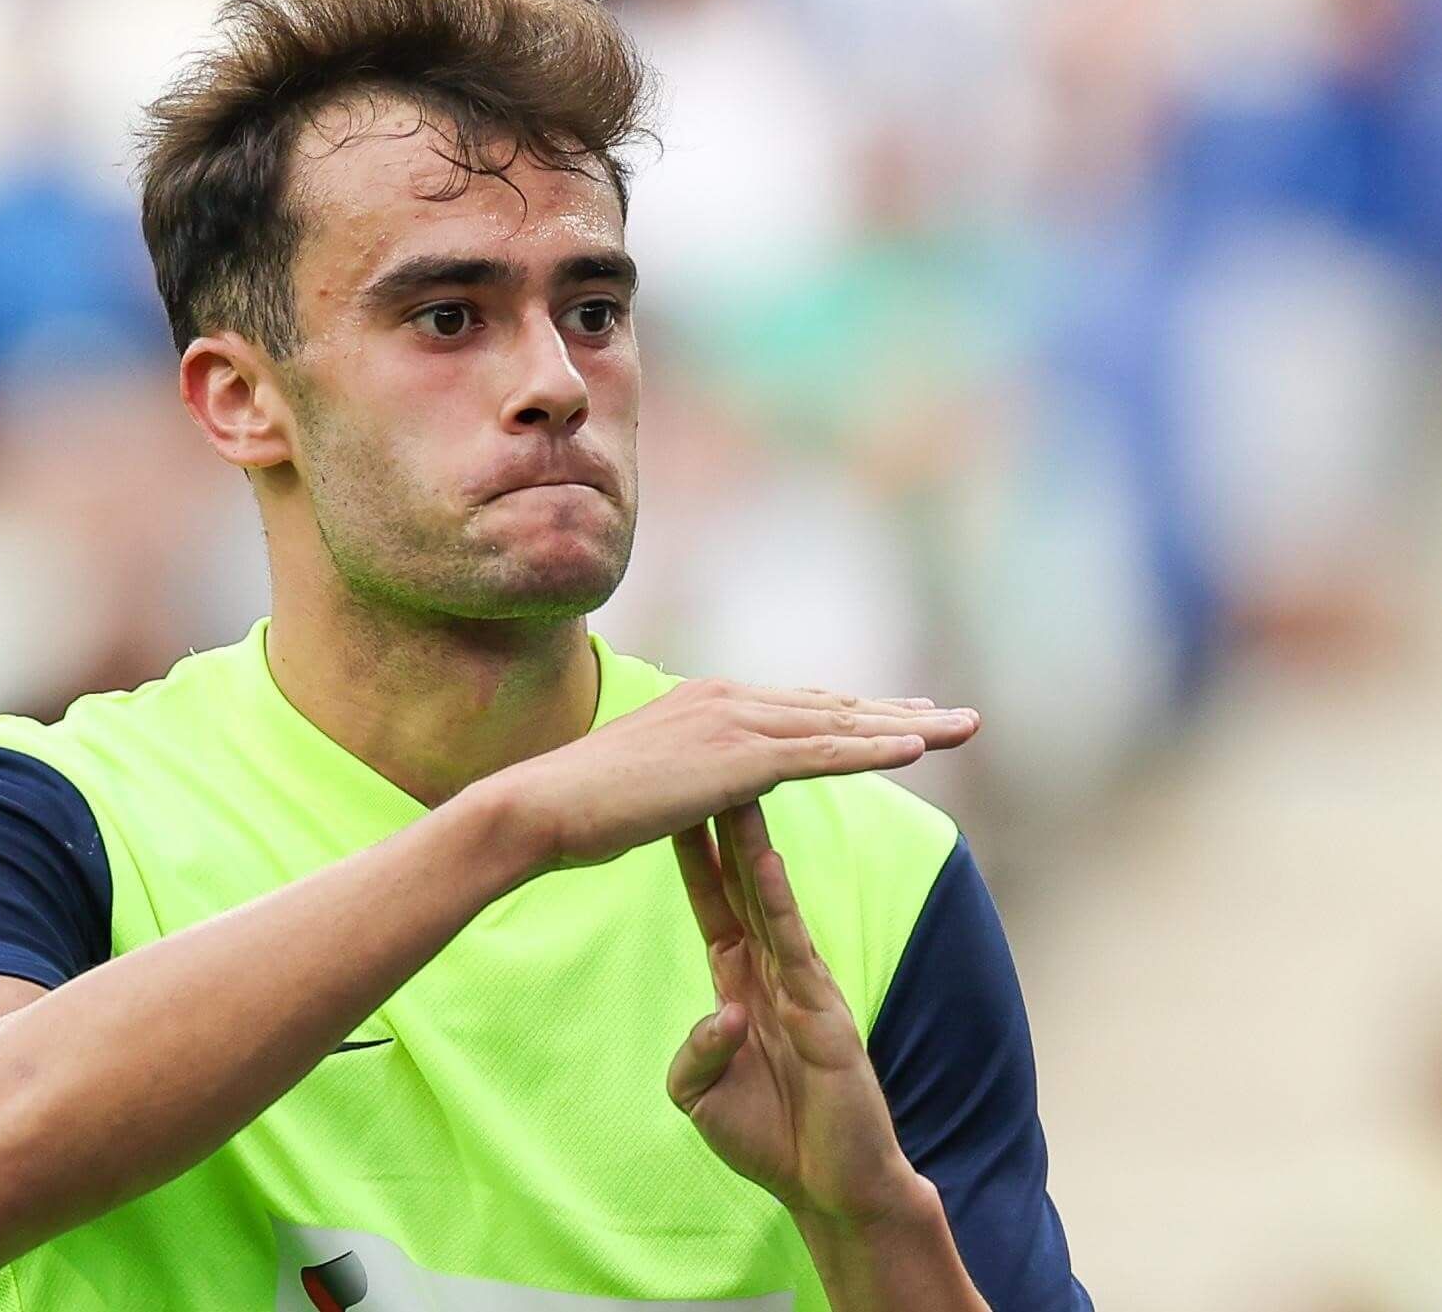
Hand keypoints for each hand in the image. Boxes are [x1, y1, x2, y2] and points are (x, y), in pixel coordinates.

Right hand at [485, 679, 977, 873]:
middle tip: (957, 717)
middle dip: (898, 712)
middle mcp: (727, 699)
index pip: (798, 707)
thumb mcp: (645, 782)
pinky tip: (917, 748)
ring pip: (841, 724)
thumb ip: (684, 776)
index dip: (854, 713)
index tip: (901, 716)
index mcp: (706, 703)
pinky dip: (874, 747)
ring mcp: (733, 723)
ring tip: (963, 729)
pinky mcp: (736, 758)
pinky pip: (822, 753)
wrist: (544, 806)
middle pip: (832, 706)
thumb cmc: (579, 807)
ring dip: (908, 726)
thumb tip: (694, 787)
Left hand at [665, 799, 923, 1220]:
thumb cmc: (771, 1140)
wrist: (831, 1188)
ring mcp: (801, 986)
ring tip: (735, 789)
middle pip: (741, 885)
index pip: (713, 904)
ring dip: (750, 845)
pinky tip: (765, 862)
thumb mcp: (701, 1097)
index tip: (665, 806)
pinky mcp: (823, 1011)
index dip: (691, 857)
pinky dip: (779, 904)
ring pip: (770, 901)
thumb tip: (722, 1017)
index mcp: (741, 984)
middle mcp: (772, 972)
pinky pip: (795, 947)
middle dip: (721, 829)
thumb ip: (696, 1055)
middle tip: (704, 769)